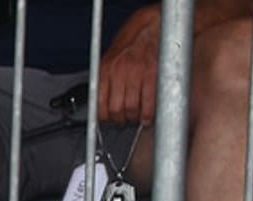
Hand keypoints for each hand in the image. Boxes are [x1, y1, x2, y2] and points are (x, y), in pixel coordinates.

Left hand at [98, 8, 159, 124]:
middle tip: (125, 120)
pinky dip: (148, 114)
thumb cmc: (129, 45)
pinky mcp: (153, 74)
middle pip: (116, 110)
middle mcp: (119, 72)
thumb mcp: (108, 61)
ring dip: (134, 118)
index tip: (110, 121)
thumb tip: (101, 104)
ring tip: (137, 118)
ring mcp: (137, 74)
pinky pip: (149, 101)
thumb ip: (104, 81)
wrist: (149, 27)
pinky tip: (148, 116)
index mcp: (105, 71)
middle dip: (121, 120)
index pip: (99, 104)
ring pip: (132, 108)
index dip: (105, 118)